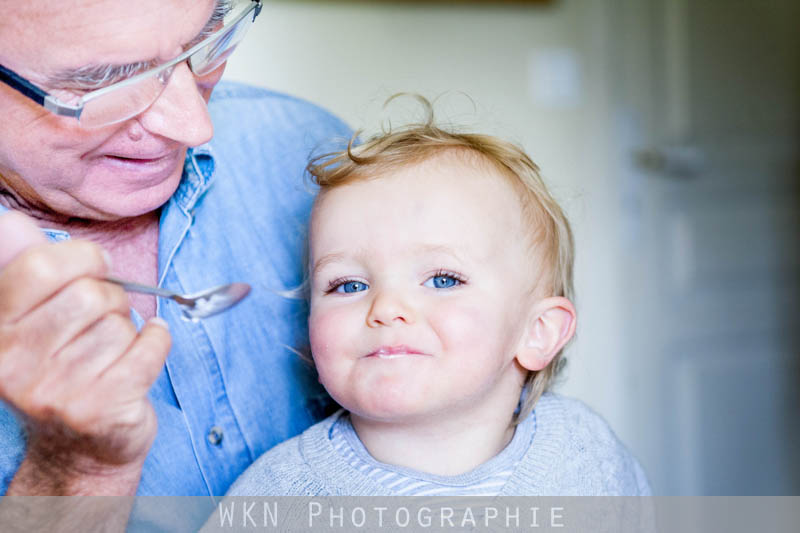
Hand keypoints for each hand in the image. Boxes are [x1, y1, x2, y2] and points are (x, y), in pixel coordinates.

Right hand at [0, 212, 170, 494]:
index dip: (83, 258)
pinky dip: (157, 342)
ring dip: (129, 330)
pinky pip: (150, 347)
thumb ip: (26, 271)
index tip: (95, 269)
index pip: (43, 265)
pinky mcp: (101, 408)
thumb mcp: (33, 321)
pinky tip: (143, 352)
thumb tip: (13, 224)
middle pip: (92, 294)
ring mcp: (57, 391)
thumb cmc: (66, 370)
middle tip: (104, 322)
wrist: (81, 446)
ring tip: (114, 351)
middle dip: (111, 300)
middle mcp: (16, 363)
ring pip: (121, 323)